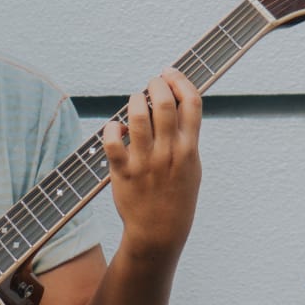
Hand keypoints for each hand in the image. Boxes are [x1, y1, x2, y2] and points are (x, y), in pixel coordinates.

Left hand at [103, 67, 202, 259]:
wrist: (159, 231)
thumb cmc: (176, 194)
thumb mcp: (192, 166)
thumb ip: (186, 136)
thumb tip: (176, 102)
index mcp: (189, 149)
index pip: (192, 102)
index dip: (181, 81)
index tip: (170, 73)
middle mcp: (169, 152)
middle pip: (164, 102)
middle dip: (155, 84)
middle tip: (150, 84)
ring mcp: (145, 161)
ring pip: (137, 115)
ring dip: (134, 100)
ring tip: (134, 102)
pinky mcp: (122, 171)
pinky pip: (112, 140)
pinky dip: (112, 128)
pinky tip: (116, 129)